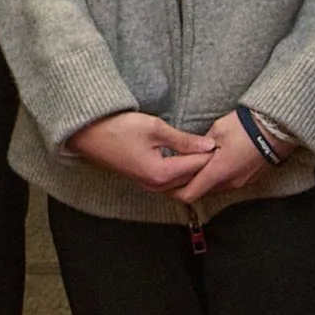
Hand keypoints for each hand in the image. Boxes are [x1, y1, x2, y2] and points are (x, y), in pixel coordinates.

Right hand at [66, 112, 216, 194]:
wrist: (88, 134)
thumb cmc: (118, 128)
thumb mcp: (154, 128)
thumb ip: (184, 140)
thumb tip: (209, 146)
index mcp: (161, 174)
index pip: (197, 166)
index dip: (212, 154)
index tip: (225, 143)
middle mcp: (156, 185)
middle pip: (191, 179)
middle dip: (207, 165)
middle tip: (221, 148)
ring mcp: (149, 185)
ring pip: (181, 182)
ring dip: (195, 169)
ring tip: (207, 152)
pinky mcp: (144, 180)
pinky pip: (170, 181)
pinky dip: (182, 171)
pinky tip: (188, 159)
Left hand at [172, 112, 272, 205]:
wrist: (276, 129)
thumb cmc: (246, 127)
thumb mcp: (217, 131)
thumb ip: (200, 145)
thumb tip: (190, 152)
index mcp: (217, 172)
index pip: (189, 194)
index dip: (173, 192)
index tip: (164, 184)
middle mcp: (229, 182)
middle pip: (201, 192)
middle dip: (187, 184)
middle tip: (176, 172)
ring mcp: (240, 182)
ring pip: (214, 188)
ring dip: (203, 180)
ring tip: (194, 166)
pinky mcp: (249, 179)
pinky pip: (227, 183)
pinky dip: (217, 177)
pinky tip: (214, 163)